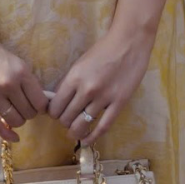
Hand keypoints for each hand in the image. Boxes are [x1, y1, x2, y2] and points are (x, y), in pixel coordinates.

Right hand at [0, 22, 49, 142]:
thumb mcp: (13, 59)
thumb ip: (24, 78)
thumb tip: (37, 99)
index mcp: (21, 71)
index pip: (40, 101)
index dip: (42, 106)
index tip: (38, 105)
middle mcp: (9, 84)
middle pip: (29, 113)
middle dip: (30, 113)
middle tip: (25, 107)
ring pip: (15, 120)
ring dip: (18, 120)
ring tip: (15, 113)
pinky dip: (7, 134)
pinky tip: (14, 138)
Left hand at [49, 27, 153, 146]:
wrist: (130, 42)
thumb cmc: (104, 49)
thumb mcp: (80, 62)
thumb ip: (69, 82)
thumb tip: (58, 100)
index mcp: (74, 77)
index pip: (56, 106)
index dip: (53, 113)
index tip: (57, 113)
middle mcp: (87, 90)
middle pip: (66, 118)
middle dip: (64, 122)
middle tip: (68, 120)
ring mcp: (104, 98)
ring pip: (82, 125)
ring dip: (75, 131)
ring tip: (74, 131)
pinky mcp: (119, 103)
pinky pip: (103, 127)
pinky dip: (92, 137)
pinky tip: (86, 141)